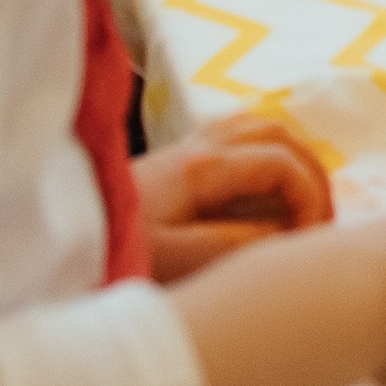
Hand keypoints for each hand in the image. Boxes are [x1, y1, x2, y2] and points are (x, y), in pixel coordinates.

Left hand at [137, 110, 336, 280]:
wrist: (65, 240)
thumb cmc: (118, 250)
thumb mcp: (179, 258)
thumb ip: (238, 242)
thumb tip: (288, 231)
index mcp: (205, 166)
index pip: (283, 163)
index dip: (311, 198)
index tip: (309, 242)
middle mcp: (201, 144)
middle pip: (278, 132)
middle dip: (312, 172)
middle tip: (321, 221)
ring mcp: (189, 146)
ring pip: (259, 127)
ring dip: (293, 158)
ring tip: (305, 203)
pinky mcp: (178, 159)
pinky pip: (237, 137)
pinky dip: (267, 153)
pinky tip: (267, 187)